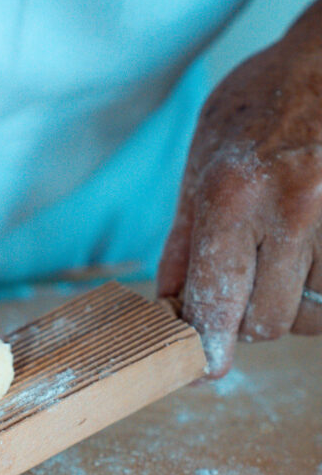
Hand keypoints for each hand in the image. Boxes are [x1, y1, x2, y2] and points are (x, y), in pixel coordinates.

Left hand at [158, 0, 321, 376]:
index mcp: (234, 196)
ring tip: (284, 260)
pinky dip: (321, 294)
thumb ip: (185, 240)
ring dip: (292, 305)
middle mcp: (291, 211)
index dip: (208, 346)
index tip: (205, 369)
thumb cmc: (263, 105)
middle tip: (245, 288)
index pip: (217, 301)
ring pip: (311, 315)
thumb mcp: (204, 160)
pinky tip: (311, 262)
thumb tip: (169, 304)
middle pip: (268, 322)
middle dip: (249, 320)